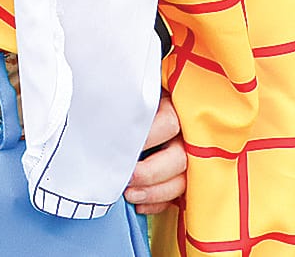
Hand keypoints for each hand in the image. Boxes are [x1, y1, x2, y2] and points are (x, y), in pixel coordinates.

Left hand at [124, 93, 186, 214]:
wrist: (154, 101)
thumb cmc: (138, 96)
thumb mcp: (142, 90)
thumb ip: (128, 97)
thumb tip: (102, 103)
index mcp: (176, 107)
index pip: (168, 123)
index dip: (147, 137)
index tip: (121, 143)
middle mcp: (188, 134)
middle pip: (178, 158)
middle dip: (150, 172)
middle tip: (127, 176)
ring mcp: (192, 158)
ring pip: (181, 182)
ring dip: (154, 192)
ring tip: (130, 194)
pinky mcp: (188, 177)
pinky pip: (179, 196)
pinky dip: (159, 203)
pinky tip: (140, 204)